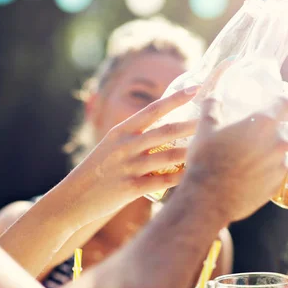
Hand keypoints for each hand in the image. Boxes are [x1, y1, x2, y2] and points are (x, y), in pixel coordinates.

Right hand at [59, 87, 199, 223]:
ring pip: (168, 156)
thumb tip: (172, 126)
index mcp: (121, 130)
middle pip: (165, 131)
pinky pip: (163, 181)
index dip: (176, 98)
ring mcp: (128, 167)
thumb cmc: (100, 170)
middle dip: (192, 124)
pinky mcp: (130, 189)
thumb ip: (139, 136)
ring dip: (191, 151)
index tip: (196, 88)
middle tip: (214, 119)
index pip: (153, 109)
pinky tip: (196, 174)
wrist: (73, 198)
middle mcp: (125, 145)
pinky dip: (181, 177)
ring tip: (211, 148)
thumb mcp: (114, 146)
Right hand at [182, 96, 287, 221]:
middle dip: (278, 126)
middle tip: (260, 131)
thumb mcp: (205, 127)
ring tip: (255, 153)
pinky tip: (254, 171)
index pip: (286, 101)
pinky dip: (271, 167)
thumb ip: (213, 105)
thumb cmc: (207, 159)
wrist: (208, 198)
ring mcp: (279, 164)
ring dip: (274, 147)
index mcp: (263, 123)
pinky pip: (279, 169)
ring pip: (284, 149)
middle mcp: (278, 142)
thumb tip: (215, 93)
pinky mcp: (276, 183)